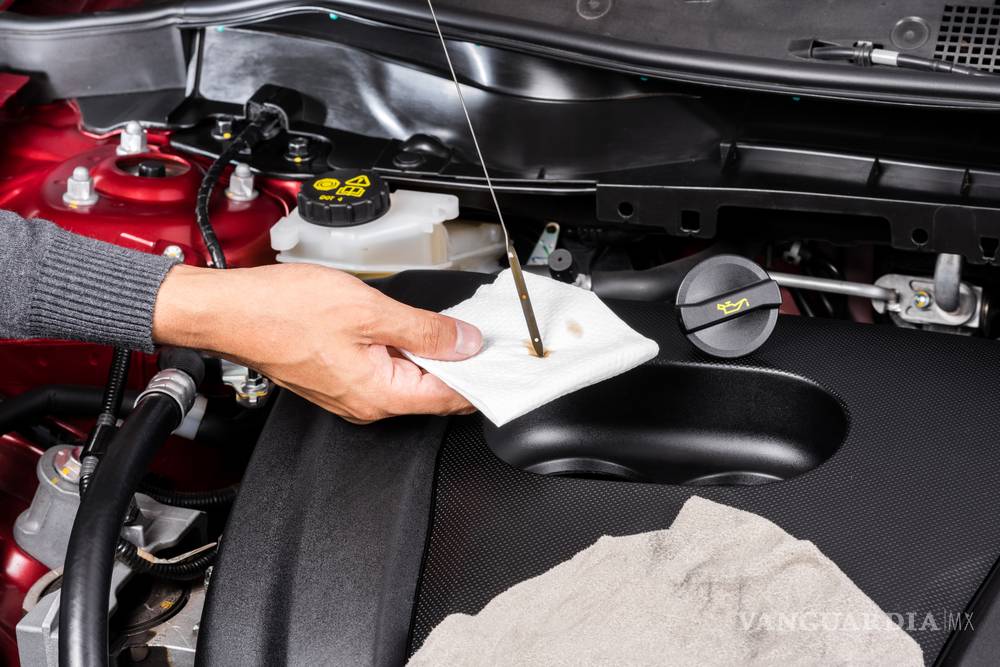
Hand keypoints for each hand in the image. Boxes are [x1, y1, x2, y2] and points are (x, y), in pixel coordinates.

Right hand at [151, 263, 481, 422]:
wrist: (232, 311)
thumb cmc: (283, 311)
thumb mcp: (369, 311)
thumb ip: (424, 330)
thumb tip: (465, 343)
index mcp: (379, 394)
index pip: (450, 398)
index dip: (482, 378)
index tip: (504, 359)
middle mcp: (366, 403)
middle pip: (432, 391)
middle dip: (462, 366)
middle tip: (484, 335)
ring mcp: (351, 394)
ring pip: (409, 380)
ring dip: (434, 357)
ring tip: (453, 328)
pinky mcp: (339, 378)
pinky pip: (386, 371)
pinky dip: (406, 353)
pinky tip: (413, 330)